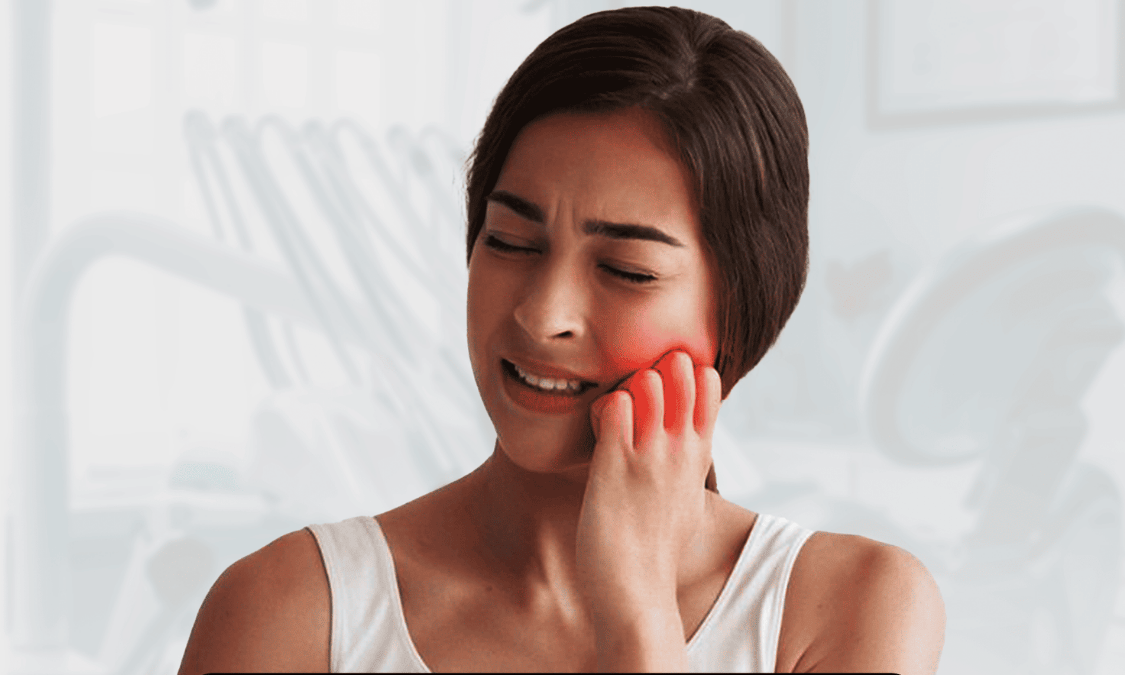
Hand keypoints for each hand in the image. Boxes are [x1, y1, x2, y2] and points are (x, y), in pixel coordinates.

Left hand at [575, 350, 721, 632]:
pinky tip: (598, 429)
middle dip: (655, 367)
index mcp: (697, 455)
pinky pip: (612, 407)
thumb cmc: (656, 553)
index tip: (660, 391)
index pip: (708, 384)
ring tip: (613, 415)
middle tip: (632, 394)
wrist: (637, 596)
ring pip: (647, 381)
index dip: (682, 373)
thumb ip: (687, 469)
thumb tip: (687, 453)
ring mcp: (648, 457)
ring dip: (626, 386)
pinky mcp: (614, 467)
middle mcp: (679, 450)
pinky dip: (603, 408)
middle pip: (681, 370)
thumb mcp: (688, 502)